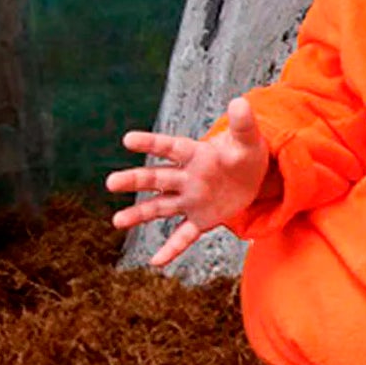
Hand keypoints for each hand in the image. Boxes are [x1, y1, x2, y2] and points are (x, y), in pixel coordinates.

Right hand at [106, 97, 270, 266]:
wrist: (254, 178)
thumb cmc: (246, 154)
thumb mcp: (249, 140)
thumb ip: (243, 124)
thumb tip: (240, 102)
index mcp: (195, 154)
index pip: (170, 147)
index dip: (151, 143)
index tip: (128, 139)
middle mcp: (186, 177)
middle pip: (157, 178)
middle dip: (135, 180)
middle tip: (111, 182)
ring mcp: (190, 200)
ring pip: (161, 207)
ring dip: (140, 214)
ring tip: (117, 222)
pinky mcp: (200, 219)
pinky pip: (183, 236)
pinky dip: (171, 249)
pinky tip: (156, 262)